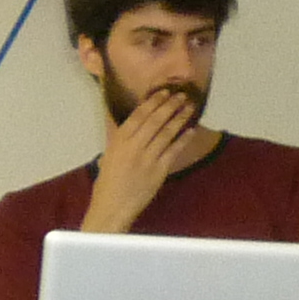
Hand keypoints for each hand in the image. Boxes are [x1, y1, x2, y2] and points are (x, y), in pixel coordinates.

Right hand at [84, 87, 204, 233]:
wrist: (112, 207)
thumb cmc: (107, 184)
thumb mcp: (109, 157)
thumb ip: (121, 142)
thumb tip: (133, 128)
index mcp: (118, 141)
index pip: (138, 116)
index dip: (153, 102)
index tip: (163, 92)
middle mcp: (133, 147)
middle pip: (155, 120)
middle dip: (170, 105)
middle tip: (181, 95)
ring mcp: (147, 158)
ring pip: (167, 133)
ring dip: (180, 118)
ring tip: (189, 108)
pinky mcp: (159, 170)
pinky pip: (174, 150)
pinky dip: (183, 139)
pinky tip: (191, 131)